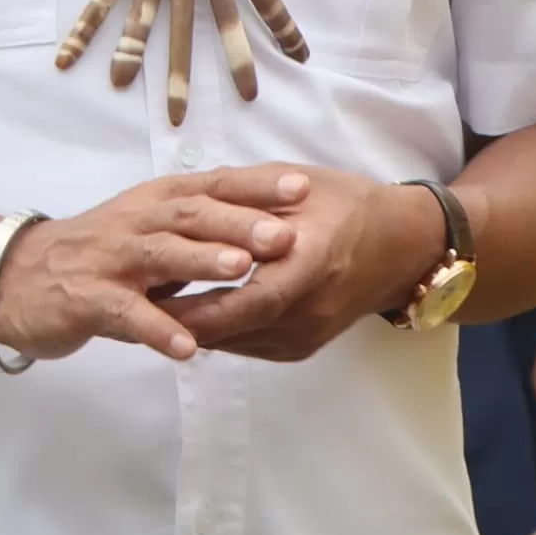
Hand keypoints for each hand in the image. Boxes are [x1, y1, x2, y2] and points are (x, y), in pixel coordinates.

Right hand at [0, 170, 304, 363]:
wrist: (15, 277)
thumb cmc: (97, 252)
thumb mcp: (147, 226)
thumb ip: (197, 223)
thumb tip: (266, 217)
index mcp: (156, 202)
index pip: (212, 185)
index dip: (256, 185)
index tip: (303, 186)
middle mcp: (136, 222)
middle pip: (191, 215)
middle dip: (239, 221)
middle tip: (285, 233)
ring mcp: (111, 260)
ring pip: (161, 255)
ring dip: (203, 261)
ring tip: (243, 271)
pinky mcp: (88, 299)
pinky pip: (126, 314)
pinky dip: (158, 329)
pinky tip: (189, 346)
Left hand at [165, 167, 452, 363]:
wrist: (403, 247)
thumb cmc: (349, 204)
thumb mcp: (298, 186)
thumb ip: (245, 201)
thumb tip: (189, 211)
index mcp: (311, 265)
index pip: (246, 299)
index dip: (196, 306)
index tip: (149, 296)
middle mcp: (309, 311)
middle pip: (231, 329)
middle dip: (178, 320)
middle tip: (132, 301)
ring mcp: (306, 336)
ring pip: (233, 341)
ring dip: (192, 327)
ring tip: (148, 306)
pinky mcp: (301, 348)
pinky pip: (247, 344)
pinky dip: (216, 330)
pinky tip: (188, 313)